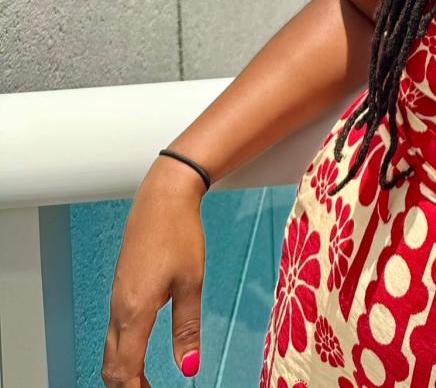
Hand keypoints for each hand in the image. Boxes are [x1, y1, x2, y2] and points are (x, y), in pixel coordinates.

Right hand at [101, 159, 206, 386]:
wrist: (163, 199)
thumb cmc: (179, 234)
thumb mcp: (192, 283)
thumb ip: (187, 328)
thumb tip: (190, 368)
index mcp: (135, 311)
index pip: (125, 369)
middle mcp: (119, 309)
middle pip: (111, 366)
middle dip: (127, 387)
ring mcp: (118, 300)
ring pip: (111, 350)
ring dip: (125, 373)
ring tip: (146, 386)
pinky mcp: (122, 291)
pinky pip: (115, 334)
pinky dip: (124, 354)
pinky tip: (140, 356)